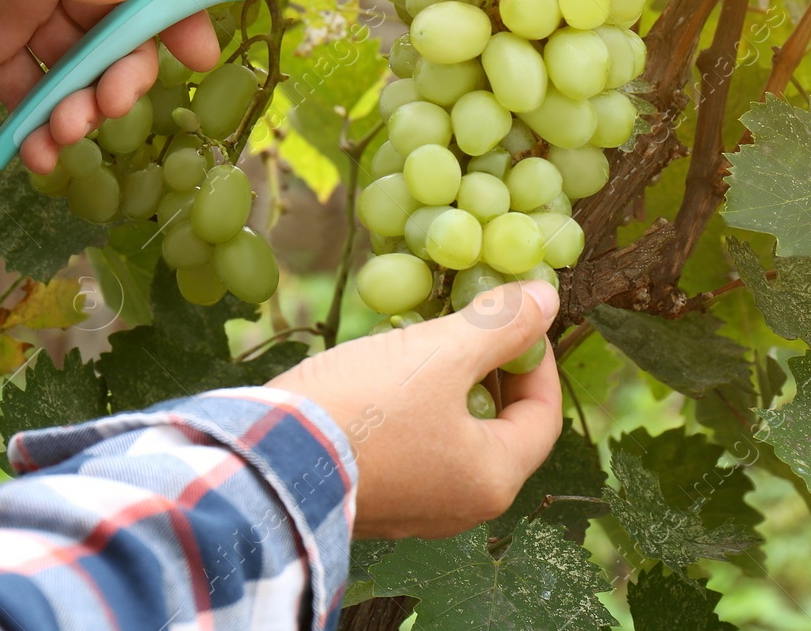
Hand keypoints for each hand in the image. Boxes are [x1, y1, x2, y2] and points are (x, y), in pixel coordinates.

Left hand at [0, 0, 218, 169]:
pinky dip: (41, 124)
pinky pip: (32, 92)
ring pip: (76, 61)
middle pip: (112, 17)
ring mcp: (15, 10)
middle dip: (121, 65)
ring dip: (82, 101)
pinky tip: (41, 153)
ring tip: (67, 132)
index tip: (196, 46)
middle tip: (116, 104)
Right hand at [268, 280, 561, 538]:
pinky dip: (410, 409)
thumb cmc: (364, 408)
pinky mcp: (368, 498)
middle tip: (467, 323)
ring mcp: (411, 509)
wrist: (265, 460)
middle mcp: (460, 508)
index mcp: (492, 480)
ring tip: (419, 340)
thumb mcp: (438, 353)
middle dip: (487, 370)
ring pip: (449, 436)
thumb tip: (545, 301)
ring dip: (445, 386)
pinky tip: (379, 374)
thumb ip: (498, 325)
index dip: (536, 359)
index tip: (515, 317)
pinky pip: (409, 448)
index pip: (543, 417)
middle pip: (497, 428)